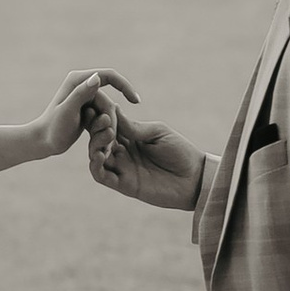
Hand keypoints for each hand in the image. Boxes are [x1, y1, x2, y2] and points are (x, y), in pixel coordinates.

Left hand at [29, 65, 138, 161]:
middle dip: (110, 120)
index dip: (125, 86)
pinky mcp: (86, 110)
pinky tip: (100, 142)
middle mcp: (82, 85)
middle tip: (106, 140)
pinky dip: (103, 130)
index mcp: (77, 80)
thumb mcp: (68, 112)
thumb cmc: (53, 128)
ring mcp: (84, 98)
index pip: (109, 76)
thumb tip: (97, 77)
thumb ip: (81, 94)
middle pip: (109, 100)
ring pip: (108, 112)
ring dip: (106, 128)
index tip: (136, 101)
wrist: (42, 142)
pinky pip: (103, 118)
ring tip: (99, 144)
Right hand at [88, 95, 205, 211]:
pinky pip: (101, 176)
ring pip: (95, 156)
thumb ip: (134, 127)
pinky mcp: (124, 184)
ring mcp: (122, 168)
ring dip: (94, 145)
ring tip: (106, 135)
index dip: (100, 116)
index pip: (108, 124)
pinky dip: (95, 166)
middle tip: (104, 120)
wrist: (195, 178)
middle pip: (98, 139)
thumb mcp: (158, 133)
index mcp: (130, 137)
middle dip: (96, 128)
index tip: (97, 105)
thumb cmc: (180, 152)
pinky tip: (100, 155)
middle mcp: (122, 152)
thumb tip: (113, 109)